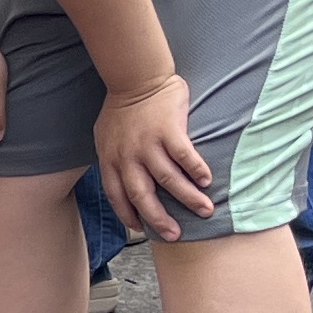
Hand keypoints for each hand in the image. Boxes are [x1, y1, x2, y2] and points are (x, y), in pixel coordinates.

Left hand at [92, 70, 214, 240]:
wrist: (135, 78)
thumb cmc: (121, 109)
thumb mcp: (106, 138)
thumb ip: (114, 159)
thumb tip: (122, 181)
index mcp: (110, 159)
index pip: (117, 196)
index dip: (129, 215)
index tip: (142, 229)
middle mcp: (128, 156)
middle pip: (143, 195)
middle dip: (159, 218)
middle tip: (175, 234)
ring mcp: (149, 144)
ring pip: (169, 180)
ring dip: (188, 198)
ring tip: (205, 210)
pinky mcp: (169, 131)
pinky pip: (185, 157)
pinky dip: (196, 170)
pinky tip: (207, 181)